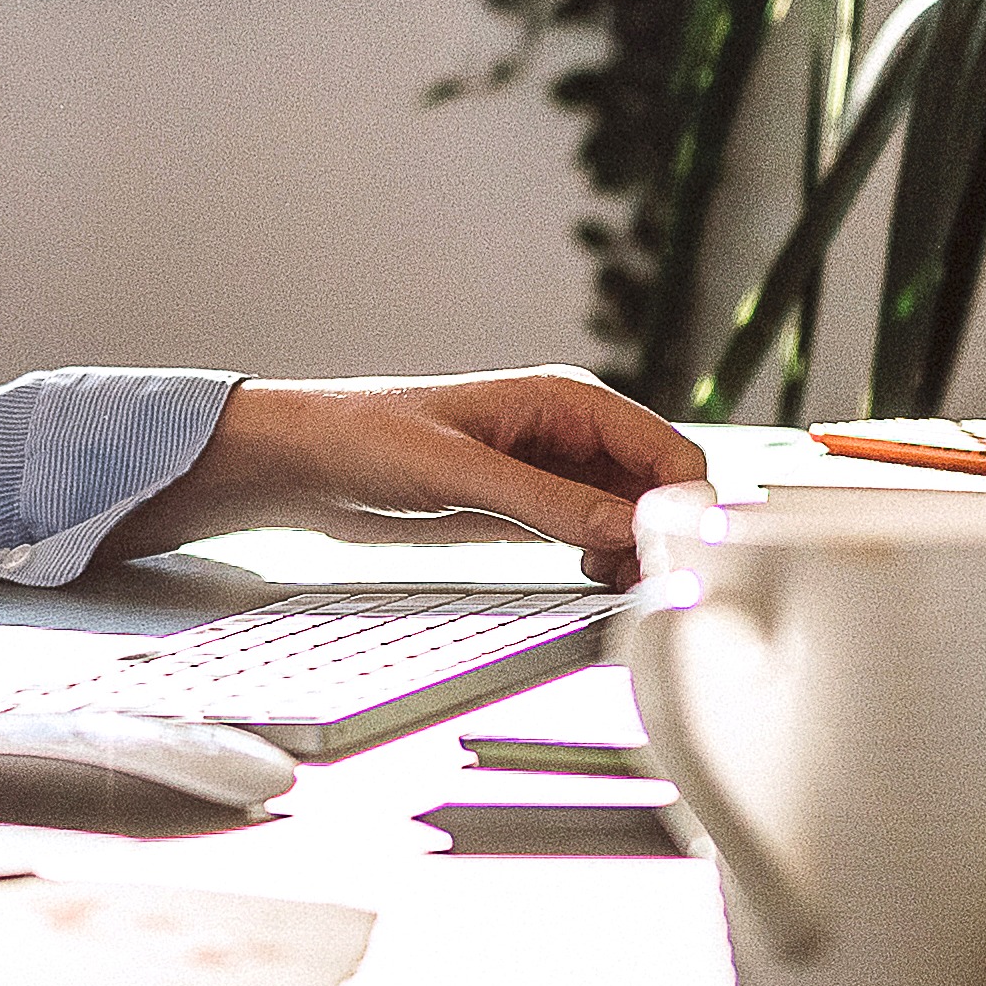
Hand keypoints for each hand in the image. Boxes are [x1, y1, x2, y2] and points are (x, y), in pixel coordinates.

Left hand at [109, 370, 710, 583]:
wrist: (300, 464)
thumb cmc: (363, 439)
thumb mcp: (457, 473)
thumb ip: (545, 500)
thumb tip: (627, 527)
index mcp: (565, 401)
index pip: (666, 451)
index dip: (685, 505)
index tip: (678, 558)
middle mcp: (570, 434)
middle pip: (661, 487)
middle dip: (667, 533)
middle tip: (648, 583)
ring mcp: (554, 474)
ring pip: (635, 516)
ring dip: (639, 551)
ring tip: (617, 584)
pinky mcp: (530, 509)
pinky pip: (597, 534)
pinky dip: (608, 559)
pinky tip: (589, 578)